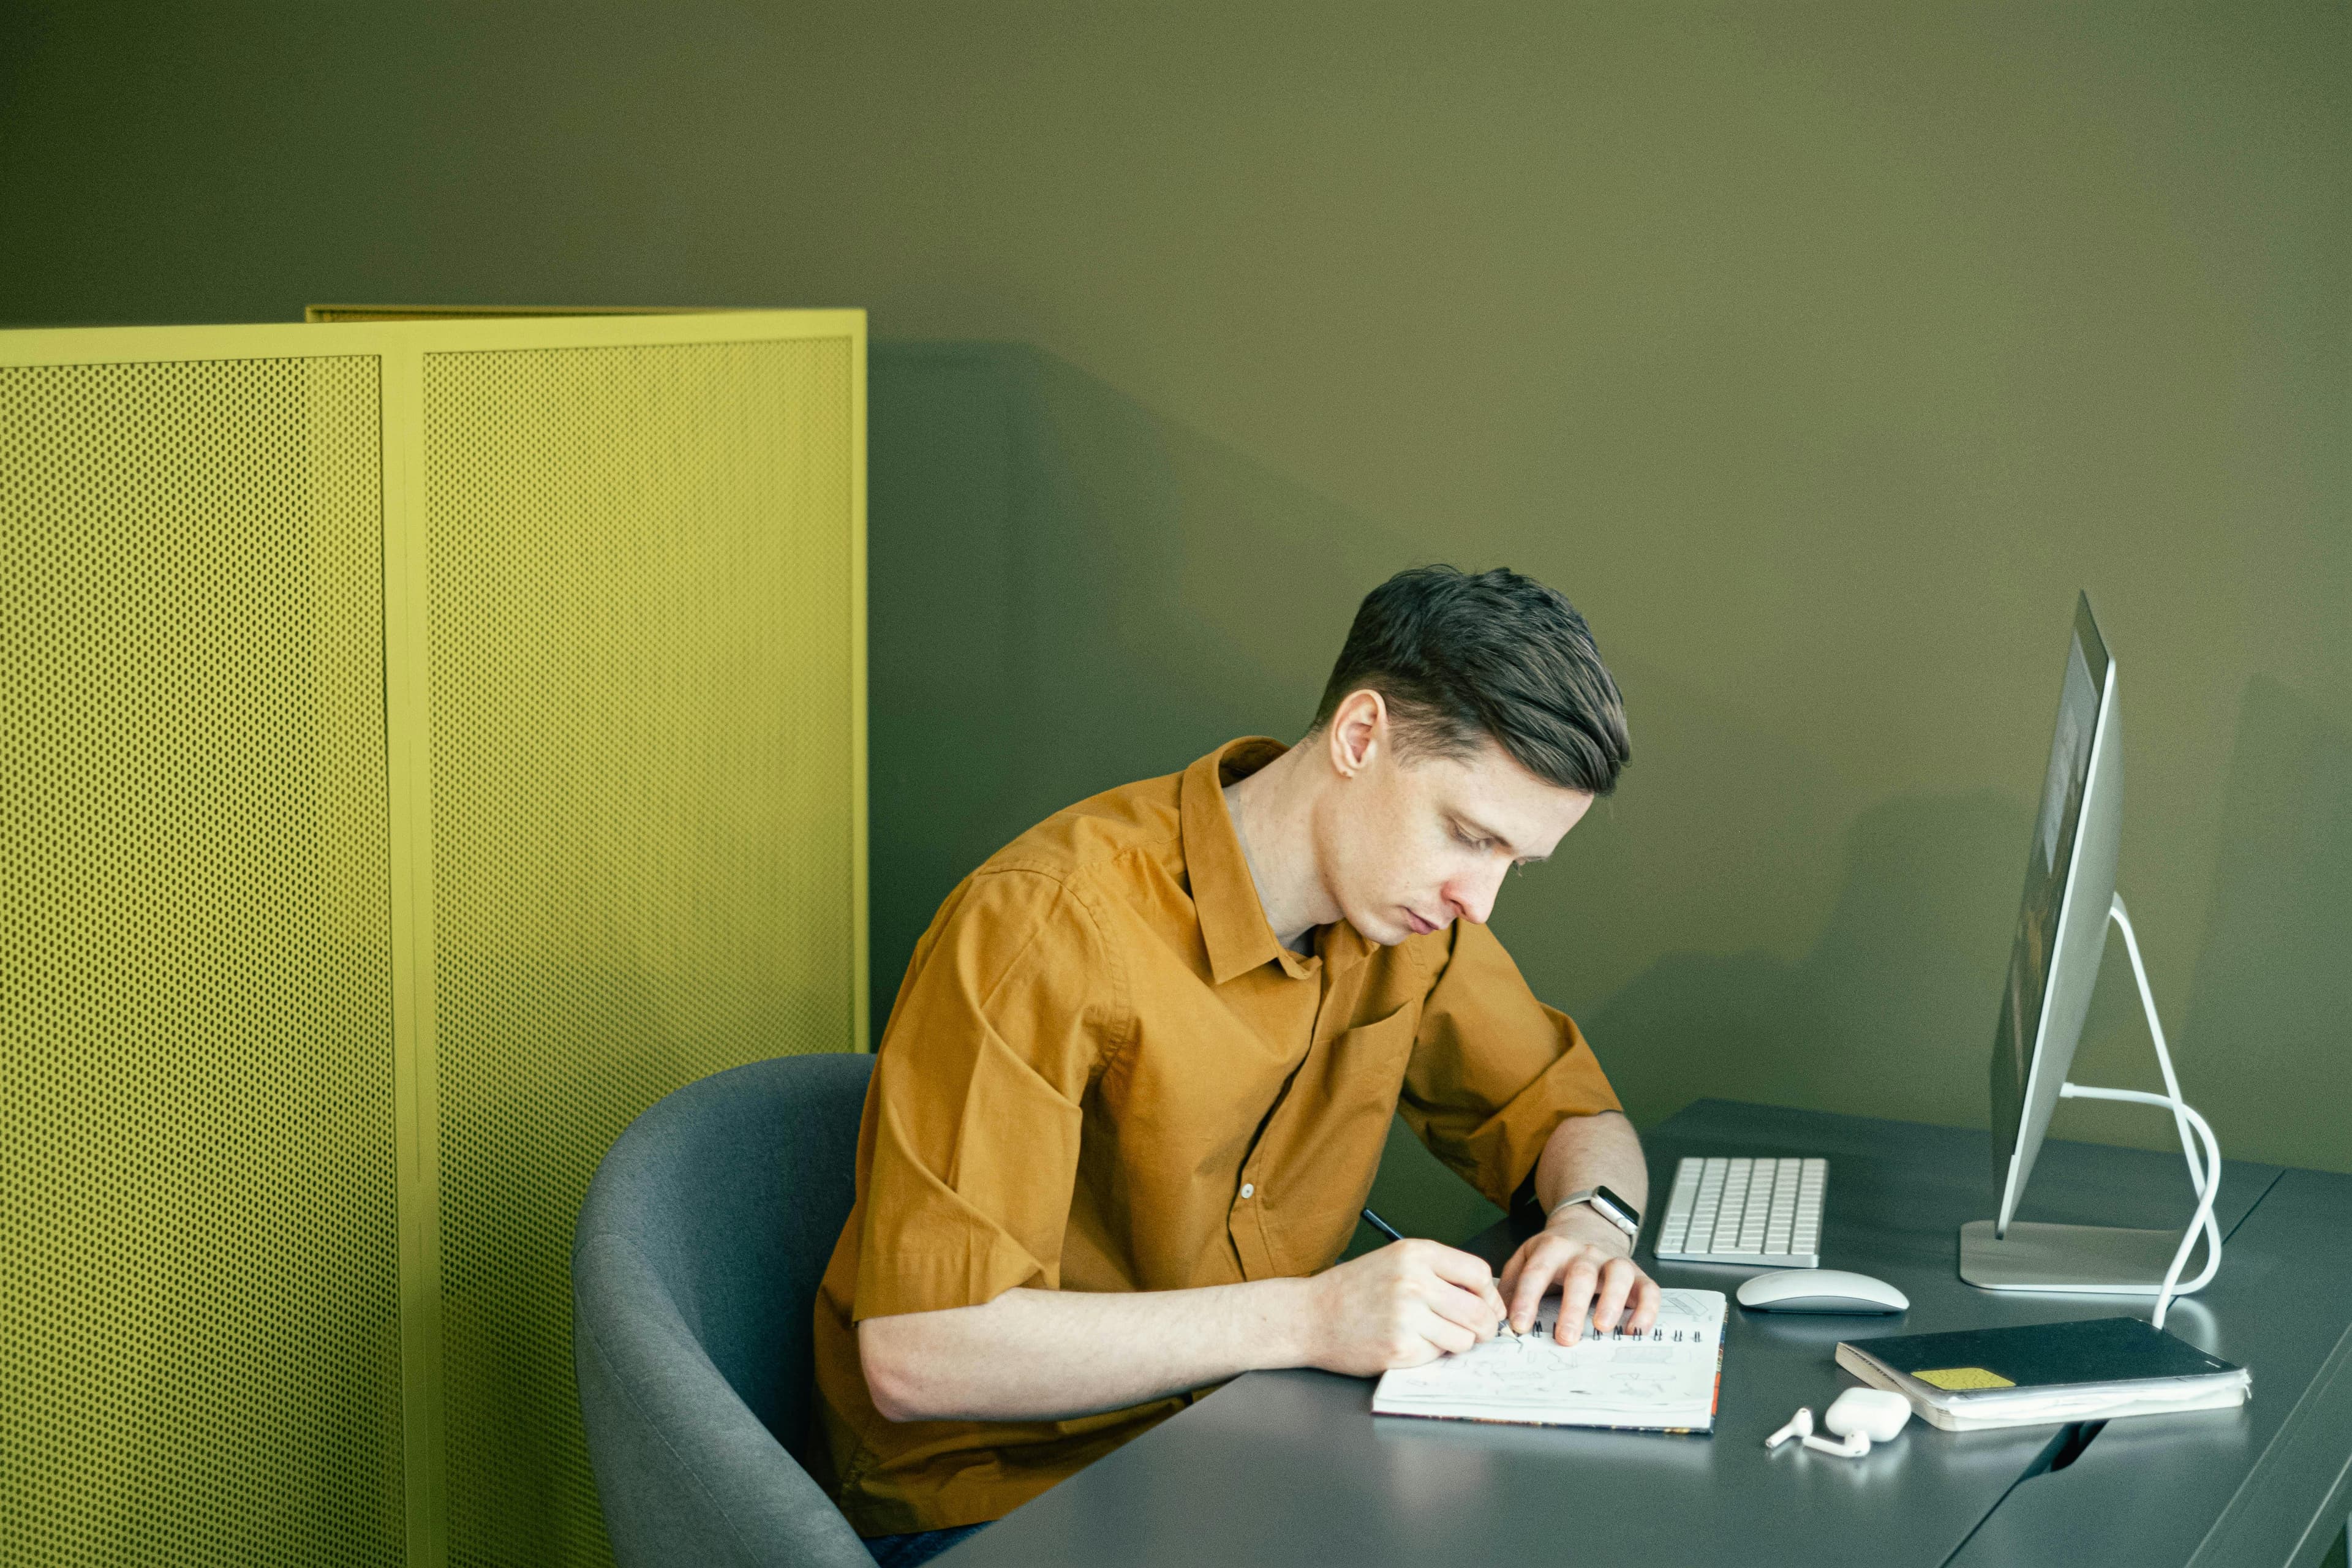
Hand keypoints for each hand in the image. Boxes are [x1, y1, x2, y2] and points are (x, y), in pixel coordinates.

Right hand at [1303, 1239, 1506, 1375]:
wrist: (1310, 1316)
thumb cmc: (1354, 1290)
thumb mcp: (1396, 1261)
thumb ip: (1439, 1272)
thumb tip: (1487, 1298)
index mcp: (1416, 1253)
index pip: (1479, 1273)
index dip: (1489, 1295)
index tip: (1485, 1306)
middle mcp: (1414, 1281)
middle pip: (1479, 1311)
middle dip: (1484, 1327)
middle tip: (1475, 1332)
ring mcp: (1407, 1316)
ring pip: (1465, 1338)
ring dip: (1456, 1343)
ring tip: (1432, 1336)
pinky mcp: (1400, 1348)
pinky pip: (1438, 1356)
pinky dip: (1430, 1354)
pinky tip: (1409, 1343)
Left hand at [1499, 1208, 1658, 1344]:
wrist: (1588, 1224)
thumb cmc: (1555, 1251)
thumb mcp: (1526, 1256)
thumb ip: (1510, 1282)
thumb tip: (1497, 1314)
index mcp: (1552, 1248)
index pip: (1536, 1272)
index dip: (1526, 1298)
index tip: (1518, 1325)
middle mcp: (1584, 1253)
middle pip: (1580, 1275)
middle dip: (1572, 1307)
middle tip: (1565, 1338)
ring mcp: (1612, 1261)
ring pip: (1618, 1276)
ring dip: (1612, 1302)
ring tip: (1602, 1327)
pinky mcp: (1637, 1274)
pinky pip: (1648, 1289)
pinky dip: (1647, 1309)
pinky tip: (1637, 1329)